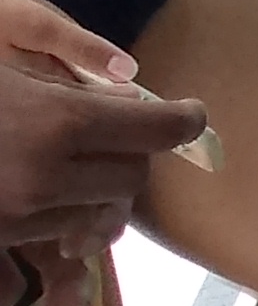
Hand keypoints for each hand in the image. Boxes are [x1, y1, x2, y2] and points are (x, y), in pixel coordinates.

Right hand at [0, 0, 205, 261]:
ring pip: (95, 214)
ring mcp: (16, 218)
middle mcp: (45, 176)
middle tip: (120, 133)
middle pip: (131, 177)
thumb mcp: (6, 61)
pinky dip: (58, 225)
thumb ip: (66, 72)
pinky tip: (44, 202)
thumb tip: (131, 89)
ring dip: (94, 191)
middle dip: (132, 155)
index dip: (182, 119)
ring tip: (72, 164)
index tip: (191, 113)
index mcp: (56, 121)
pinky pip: (50, 244)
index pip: (157, 128)